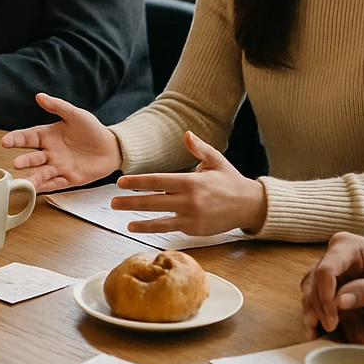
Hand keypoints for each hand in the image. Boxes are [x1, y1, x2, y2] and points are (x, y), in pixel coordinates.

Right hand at [0, 93, 121, 191]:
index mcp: (48, 136)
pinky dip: (45, 187)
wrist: (111, 146)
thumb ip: (57, 106)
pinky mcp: (69, 179)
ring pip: (41, 173)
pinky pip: (55, 183)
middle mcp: (49, 153)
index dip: (16, 139)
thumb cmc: (92, 129)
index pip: (27, 137)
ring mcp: (58, 167)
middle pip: (33, 158)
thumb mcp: (75, 114)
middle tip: (17, 163)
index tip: (5, 141)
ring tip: (21, 181)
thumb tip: (39, 96)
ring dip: (32, 177)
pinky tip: (35, 189)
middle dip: (24, 161)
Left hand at [110, 131, 266, 236]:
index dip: (138, 182)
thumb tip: (186, 134)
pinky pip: (172, 229)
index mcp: (192, 182)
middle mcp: (190, 201)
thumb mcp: (216, 160)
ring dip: (141, 222)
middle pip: (154, 202)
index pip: (158, 181)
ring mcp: (192, 218)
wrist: (249, 206)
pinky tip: (143, 229)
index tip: (121, 182)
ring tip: (125, 222)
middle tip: (113, 202)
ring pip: (161, 220)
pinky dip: (157, 229)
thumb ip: (199, 148)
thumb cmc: (230, 180)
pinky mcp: (196, 230)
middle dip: (132, 202)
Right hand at [300, 232, 363, 344]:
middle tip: (328, 332)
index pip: (326, 270)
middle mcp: (336, 253)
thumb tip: (339, 302)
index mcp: (349, 247)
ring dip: (318, 315)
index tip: (332, 322)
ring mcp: (334, 267)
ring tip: (320, 337)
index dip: (324, 296)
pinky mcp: (335, 282)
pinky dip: (327, 317)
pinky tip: (331, 335)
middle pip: (314, 281)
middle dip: (318, 308)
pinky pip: (324, 300)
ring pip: (313, 291)